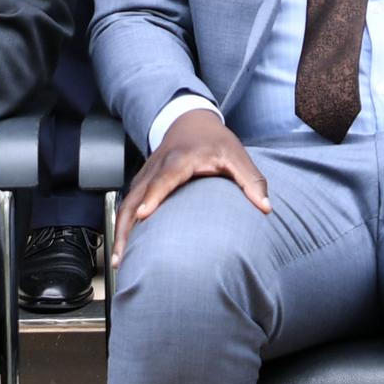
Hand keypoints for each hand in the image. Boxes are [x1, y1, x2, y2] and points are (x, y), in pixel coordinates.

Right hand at [114, 106, 272, 262]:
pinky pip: (125, 204)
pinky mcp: (141, 182)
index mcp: (182, 159)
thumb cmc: (215, 142)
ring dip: (119, 232)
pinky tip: (122, 249)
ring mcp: (146, 174)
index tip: (144, 214)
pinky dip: (121, 226)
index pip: (165, 177)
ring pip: (125, 203)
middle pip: (136, 196)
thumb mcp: (237, 156)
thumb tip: (266, 208)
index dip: (154, 195)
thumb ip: (252, 181)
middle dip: (126, 226)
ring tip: (117, 261)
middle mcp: (158, 167)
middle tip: (121, 257)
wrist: (191, 122)